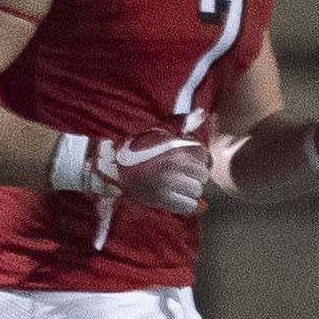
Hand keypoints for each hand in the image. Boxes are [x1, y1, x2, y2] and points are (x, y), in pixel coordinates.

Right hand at [54, 127, 210, 214]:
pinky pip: (188, 206)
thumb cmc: (138, 148)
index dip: (198, 160)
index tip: (188, 163)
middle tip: (182, 177)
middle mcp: (176, 164)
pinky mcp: (163, 197)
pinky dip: (185, 205)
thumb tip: (203, 112)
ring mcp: (170, 181)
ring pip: (196, 191)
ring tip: (177, 188)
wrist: (113, 166)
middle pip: (203, 175)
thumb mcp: (160, 131)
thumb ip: (183, 124)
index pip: (204, 156)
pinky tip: (176, 199)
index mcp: (177, 147)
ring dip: (189, 191)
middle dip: (195, 177)